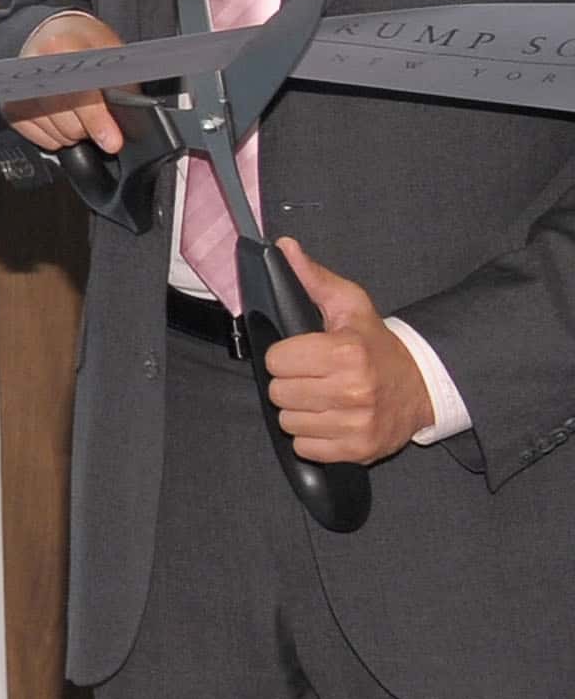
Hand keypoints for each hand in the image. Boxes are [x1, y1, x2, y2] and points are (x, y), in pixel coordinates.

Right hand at [0, 10, 128, 152]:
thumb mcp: (112, 54)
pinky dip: (57, 137)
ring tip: (79, 111)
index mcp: (61, 47)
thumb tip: (130, 122)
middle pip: (67, 122)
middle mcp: (34, 68)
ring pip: (55, 135)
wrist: (54, 34)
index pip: (79, 93)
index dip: (97, 120)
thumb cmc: (85, 45)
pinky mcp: (10, 108)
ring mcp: (18, 90)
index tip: (111, 141)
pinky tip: (61, 116)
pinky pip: (41, 140)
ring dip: (74, 133)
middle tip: (97, 114)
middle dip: (89, 128)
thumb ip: (122, 85)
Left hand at [264, 240, 432, 466]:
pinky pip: (305, 447)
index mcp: (345, 352)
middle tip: (313, 377)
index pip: (276, 361)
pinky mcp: (359, 450)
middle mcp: (352, 390)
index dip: (285, 356)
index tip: (302, 354)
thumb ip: (313, 278)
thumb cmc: (377, 344)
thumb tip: (284, 248)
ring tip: (322, 397)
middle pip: (279, 393)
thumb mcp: (350, 306)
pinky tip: (331, 419)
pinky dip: (312, 437)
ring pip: (289, 422)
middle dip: (290, 383)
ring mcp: (357, 424)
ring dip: (300, 411)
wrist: (422, 386)